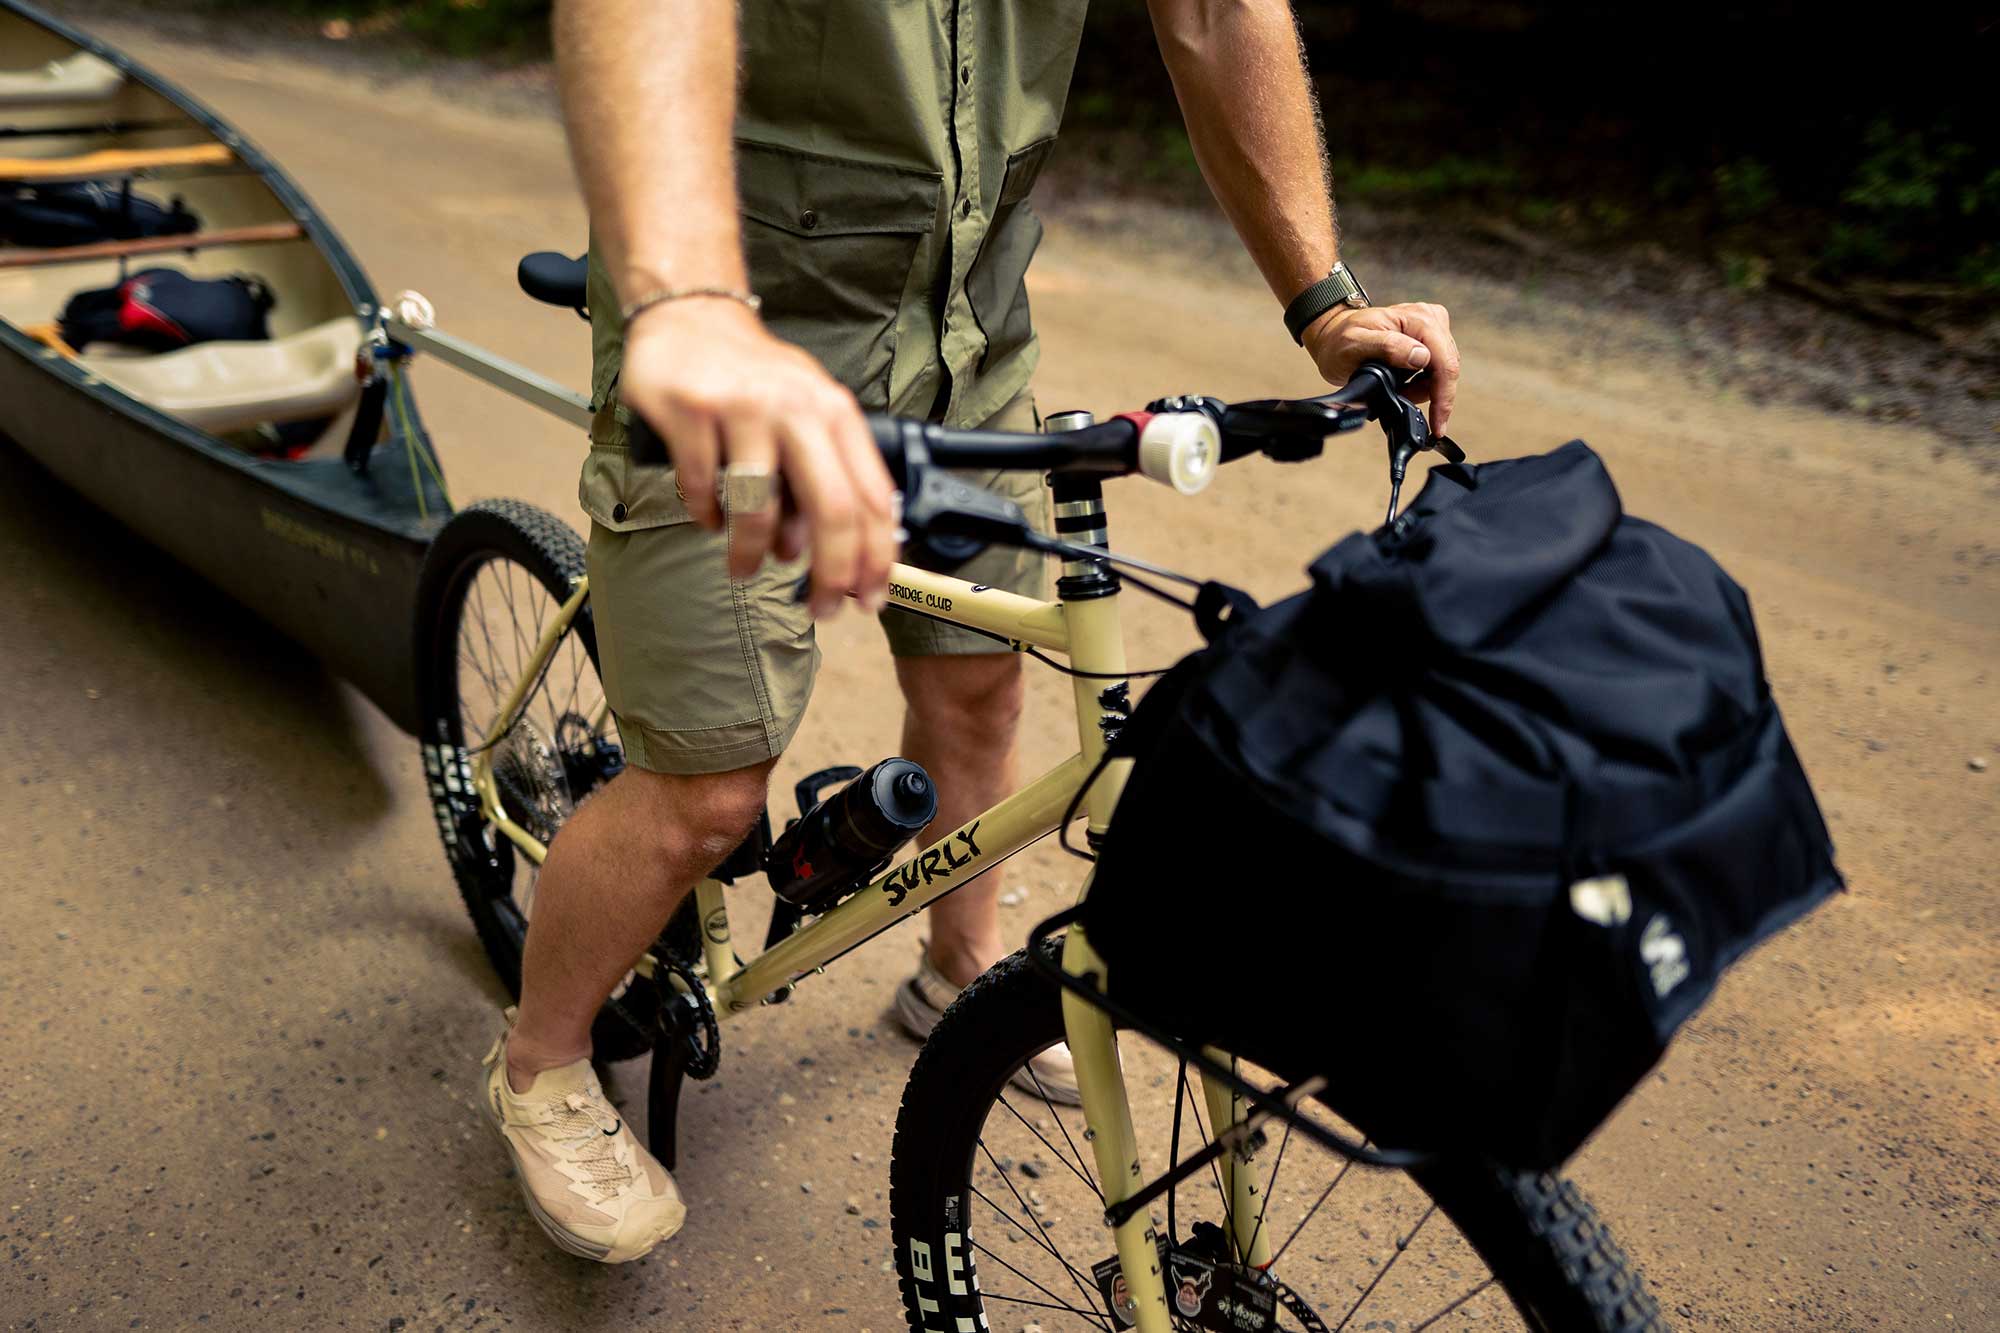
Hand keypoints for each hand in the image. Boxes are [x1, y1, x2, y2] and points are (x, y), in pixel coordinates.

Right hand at [619, 298, 897, 617]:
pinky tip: (708, 518)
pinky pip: (702, 488)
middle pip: (833, 510)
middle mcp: (797, 408)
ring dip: (751, 553)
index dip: (876, 558)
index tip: (869, 598)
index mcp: (834, 413)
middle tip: (821, 608)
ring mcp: (743, 408)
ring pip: (759, 508)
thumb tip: (821, 554)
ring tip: (743, 566)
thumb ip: (820, 477)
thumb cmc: (752, 376)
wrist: (690, 315)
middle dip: (831, 574)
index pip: (873, 498)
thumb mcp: (805, 414)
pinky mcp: (691, 411)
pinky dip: (706, 516)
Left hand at [1302, 303, 1460, 437]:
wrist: (1335, 337)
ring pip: (1442, 372)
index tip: (1438, 424)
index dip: (1443, 396)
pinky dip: (1421, 384)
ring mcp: (1432, 328)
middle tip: (1401, 400)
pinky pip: (1436, 369)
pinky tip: (1402, 385)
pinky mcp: (1430, 339)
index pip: (1444, 362)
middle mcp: (1431, 319)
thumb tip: (1420, 357)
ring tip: (1397, 389)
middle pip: (1447, 368)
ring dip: (1422, 389)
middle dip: (1429, 393)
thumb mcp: (1355, 344)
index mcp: (1418, 319)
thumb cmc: (1341, 341)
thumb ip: (1389, 347)